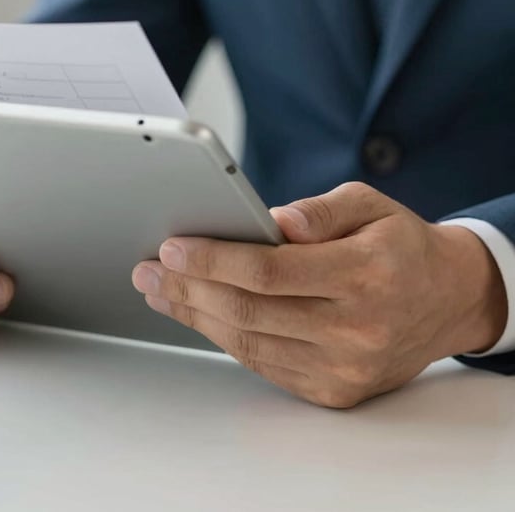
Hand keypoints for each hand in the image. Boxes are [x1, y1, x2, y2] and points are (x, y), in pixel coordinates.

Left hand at [132, 182, 506, 407]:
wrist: (446, 299)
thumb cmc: (398, 244)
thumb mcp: (369, 204)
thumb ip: (320, 210)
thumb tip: (273, 221)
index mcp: (364, 274)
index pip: (269, 271)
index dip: (213, 260)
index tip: (171, 247)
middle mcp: (355, 329)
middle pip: (250, 311)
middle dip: (188, 289)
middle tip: (148, 269)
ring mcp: (345, 367)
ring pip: (250, 343)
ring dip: (195, 316)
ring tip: (160, 291)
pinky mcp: (335, 391)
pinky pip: (265, 365)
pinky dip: (225, 339)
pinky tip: (199, 315)